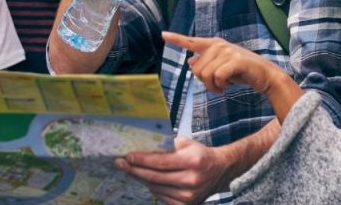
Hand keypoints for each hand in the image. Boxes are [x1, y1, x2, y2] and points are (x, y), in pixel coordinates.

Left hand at [116, 136, 230, 204]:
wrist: (219, 171)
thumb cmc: (199, 154)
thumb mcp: (185, 144)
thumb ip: (166, 145)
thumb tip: (142, 147)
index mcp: (193, 161)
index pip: (161, 162)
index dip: (142, 160)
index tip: (127, 156)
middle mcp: (191, 180)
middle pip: (155, 177)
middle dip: (134, 169)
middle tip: (120, 163)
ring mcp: (189, 196)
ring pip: (155, 188)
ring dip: (141, 178)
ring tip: (130, 169)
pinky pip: (161, 197)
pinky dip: (151, 187)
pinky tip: (146, 179)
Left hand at [162, 32, 281, 95]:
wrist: (265, 75)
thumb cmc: (241, 71)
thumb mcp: (221, 67)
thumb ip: (206, 63)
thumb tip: (190, 62)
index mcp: (213, 44)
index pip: (191, 42)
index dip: (176, 39)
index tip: (163, 35)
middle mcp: (218, 45)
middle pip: (197, 70)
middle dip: (206, 82)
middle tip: (219, 84)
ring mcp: (227, 51)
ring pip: (206, 75)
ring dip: (214, 86)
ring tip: (225, 84)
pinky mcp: (235, 60)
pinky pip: (218, 77)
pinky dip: (222, 86)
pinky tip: (230, 85)